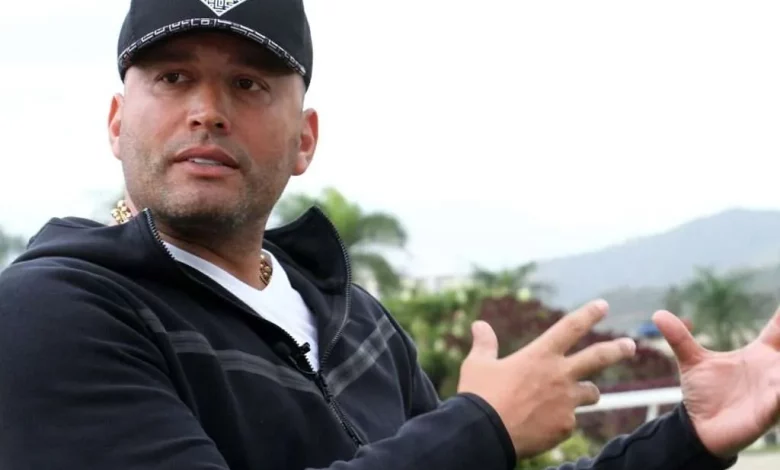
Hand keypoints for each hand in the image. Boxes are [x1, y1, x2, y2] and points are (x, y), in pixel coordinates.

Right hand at [458, 300, 636, 458]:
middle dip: (618, 349)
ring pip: (590, 393)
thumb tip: (479, 325)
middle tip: (631, 346)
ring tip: (581, 394)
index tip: (603, 306)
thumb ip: (484, 344)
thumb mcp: (478, 365)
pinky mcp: (565, 426)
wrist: (484, 434)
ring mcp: (566, 402)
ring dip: (587, 391)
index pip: (570, 327)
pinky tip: (543, 425)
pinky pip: (570, 420)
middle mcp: (559, 375)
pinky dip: (561, 419)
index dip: (589, 314)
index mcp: (540, 355)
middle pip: (598, 357)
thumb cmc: (479, 396)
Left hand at [653, 308, 779, 457]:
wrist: (699, 428)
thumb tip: (657, 313)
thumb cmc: (704, 394)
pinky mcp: (769, 412)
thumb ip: (679, 338)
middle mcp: (772, 370)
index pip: (779, 329)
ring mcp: (774, 391)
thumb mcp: (692, 362)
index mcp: (759, 353)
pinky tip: (778, 385)